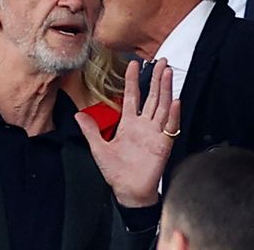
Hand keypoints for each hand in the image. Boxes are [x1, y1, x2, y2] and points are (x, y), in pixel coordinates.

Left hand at [76, 59, 180, 207]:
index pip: (133, 96)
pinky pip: (169, 126)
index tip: (134, 64)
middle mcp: (144, 125)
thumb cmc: (116, 172)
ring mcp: (155, 132)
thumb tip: (78, 115)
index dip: (133, 80)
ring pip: (162, 106)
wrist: (128, 191)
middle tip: (160, 61)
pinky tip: (175, 101)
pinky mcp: (163, 143)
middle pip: (152, 96)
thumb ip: (91, 130)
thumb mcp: (99, 148)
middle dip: (156, 78)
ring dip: (166, 89)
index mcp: (129, 124)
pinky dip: (173, 114)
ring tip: (168, 73)